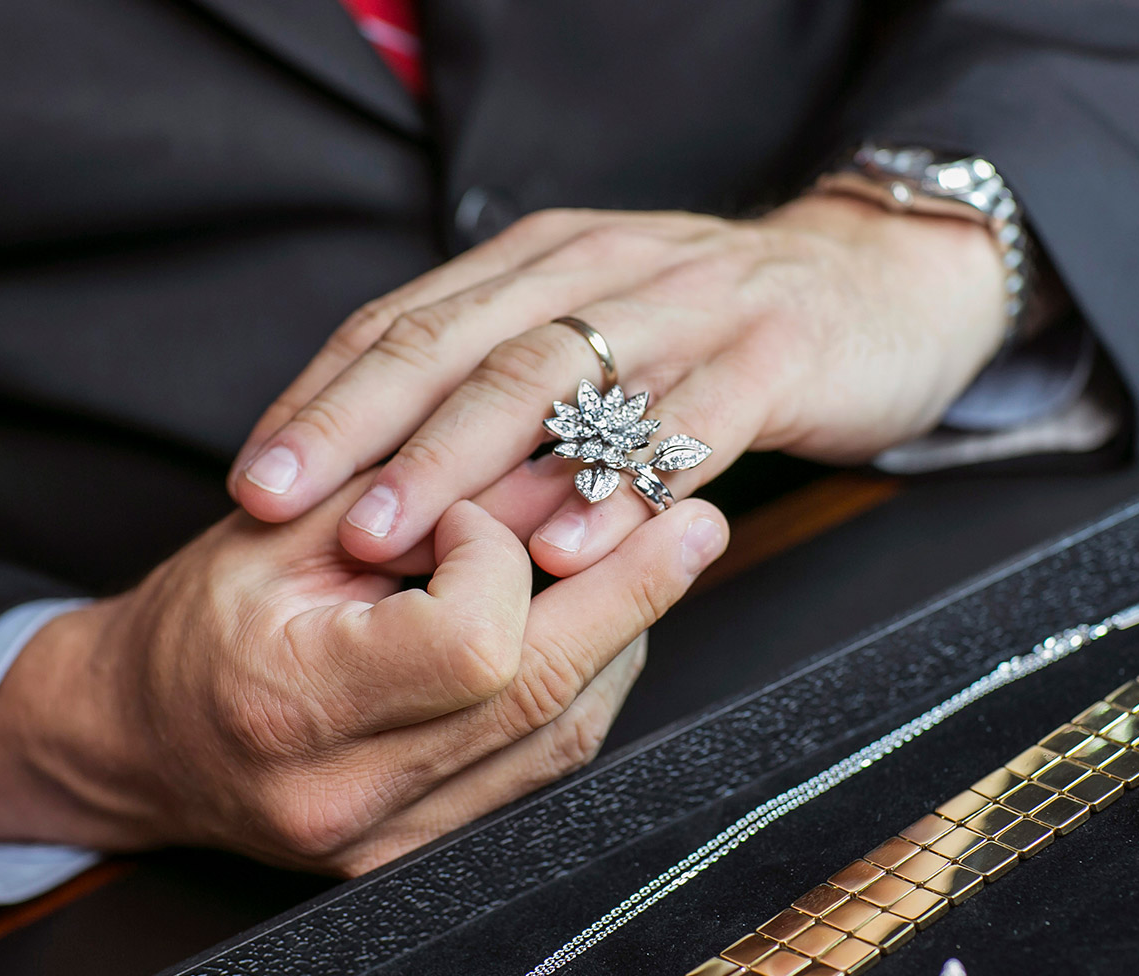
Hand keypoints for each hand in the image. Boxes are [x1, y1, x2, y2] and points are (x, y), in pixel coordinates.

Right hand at [0, 474, 727, 875]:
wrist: (136, 744)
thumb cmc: (195, 623)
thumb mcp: (270, 533)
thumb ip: (395, 496)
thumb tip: (534, 463)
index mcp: (297, 704)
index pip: (475, 642)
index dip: (500, 559)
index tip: (472, 511)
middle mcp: (352, 795)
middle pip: (546, 694)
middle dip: (634, 593)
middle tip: (698, 518)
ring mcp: (394, 840)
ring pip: (563, 739)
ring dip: (623, 639)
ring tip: (657, 560)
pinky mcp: (422, 851)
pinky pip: (541, 770)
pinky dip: (584, 688)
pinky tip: (600, 626)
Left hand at [227, 195, 1005, 576]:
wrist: (884, 280)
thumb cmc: (717, 330)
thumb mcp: (597, 332)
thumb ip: (506, 389)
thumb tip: (393, 485)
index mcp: (541, 262)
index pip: (407, 323)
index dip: (325, 402)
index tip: (254, 481)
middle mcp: (598, 271)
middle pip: (460, 346)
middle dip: (364, 431)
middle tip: (289, 509)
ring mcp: (687, 306)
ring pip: (557, 380)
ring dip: (466, 463)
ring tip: (393, 539)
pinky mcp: (772, 353)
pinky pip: (684, 421)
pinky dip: (618, 489)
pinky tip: (565, 550)